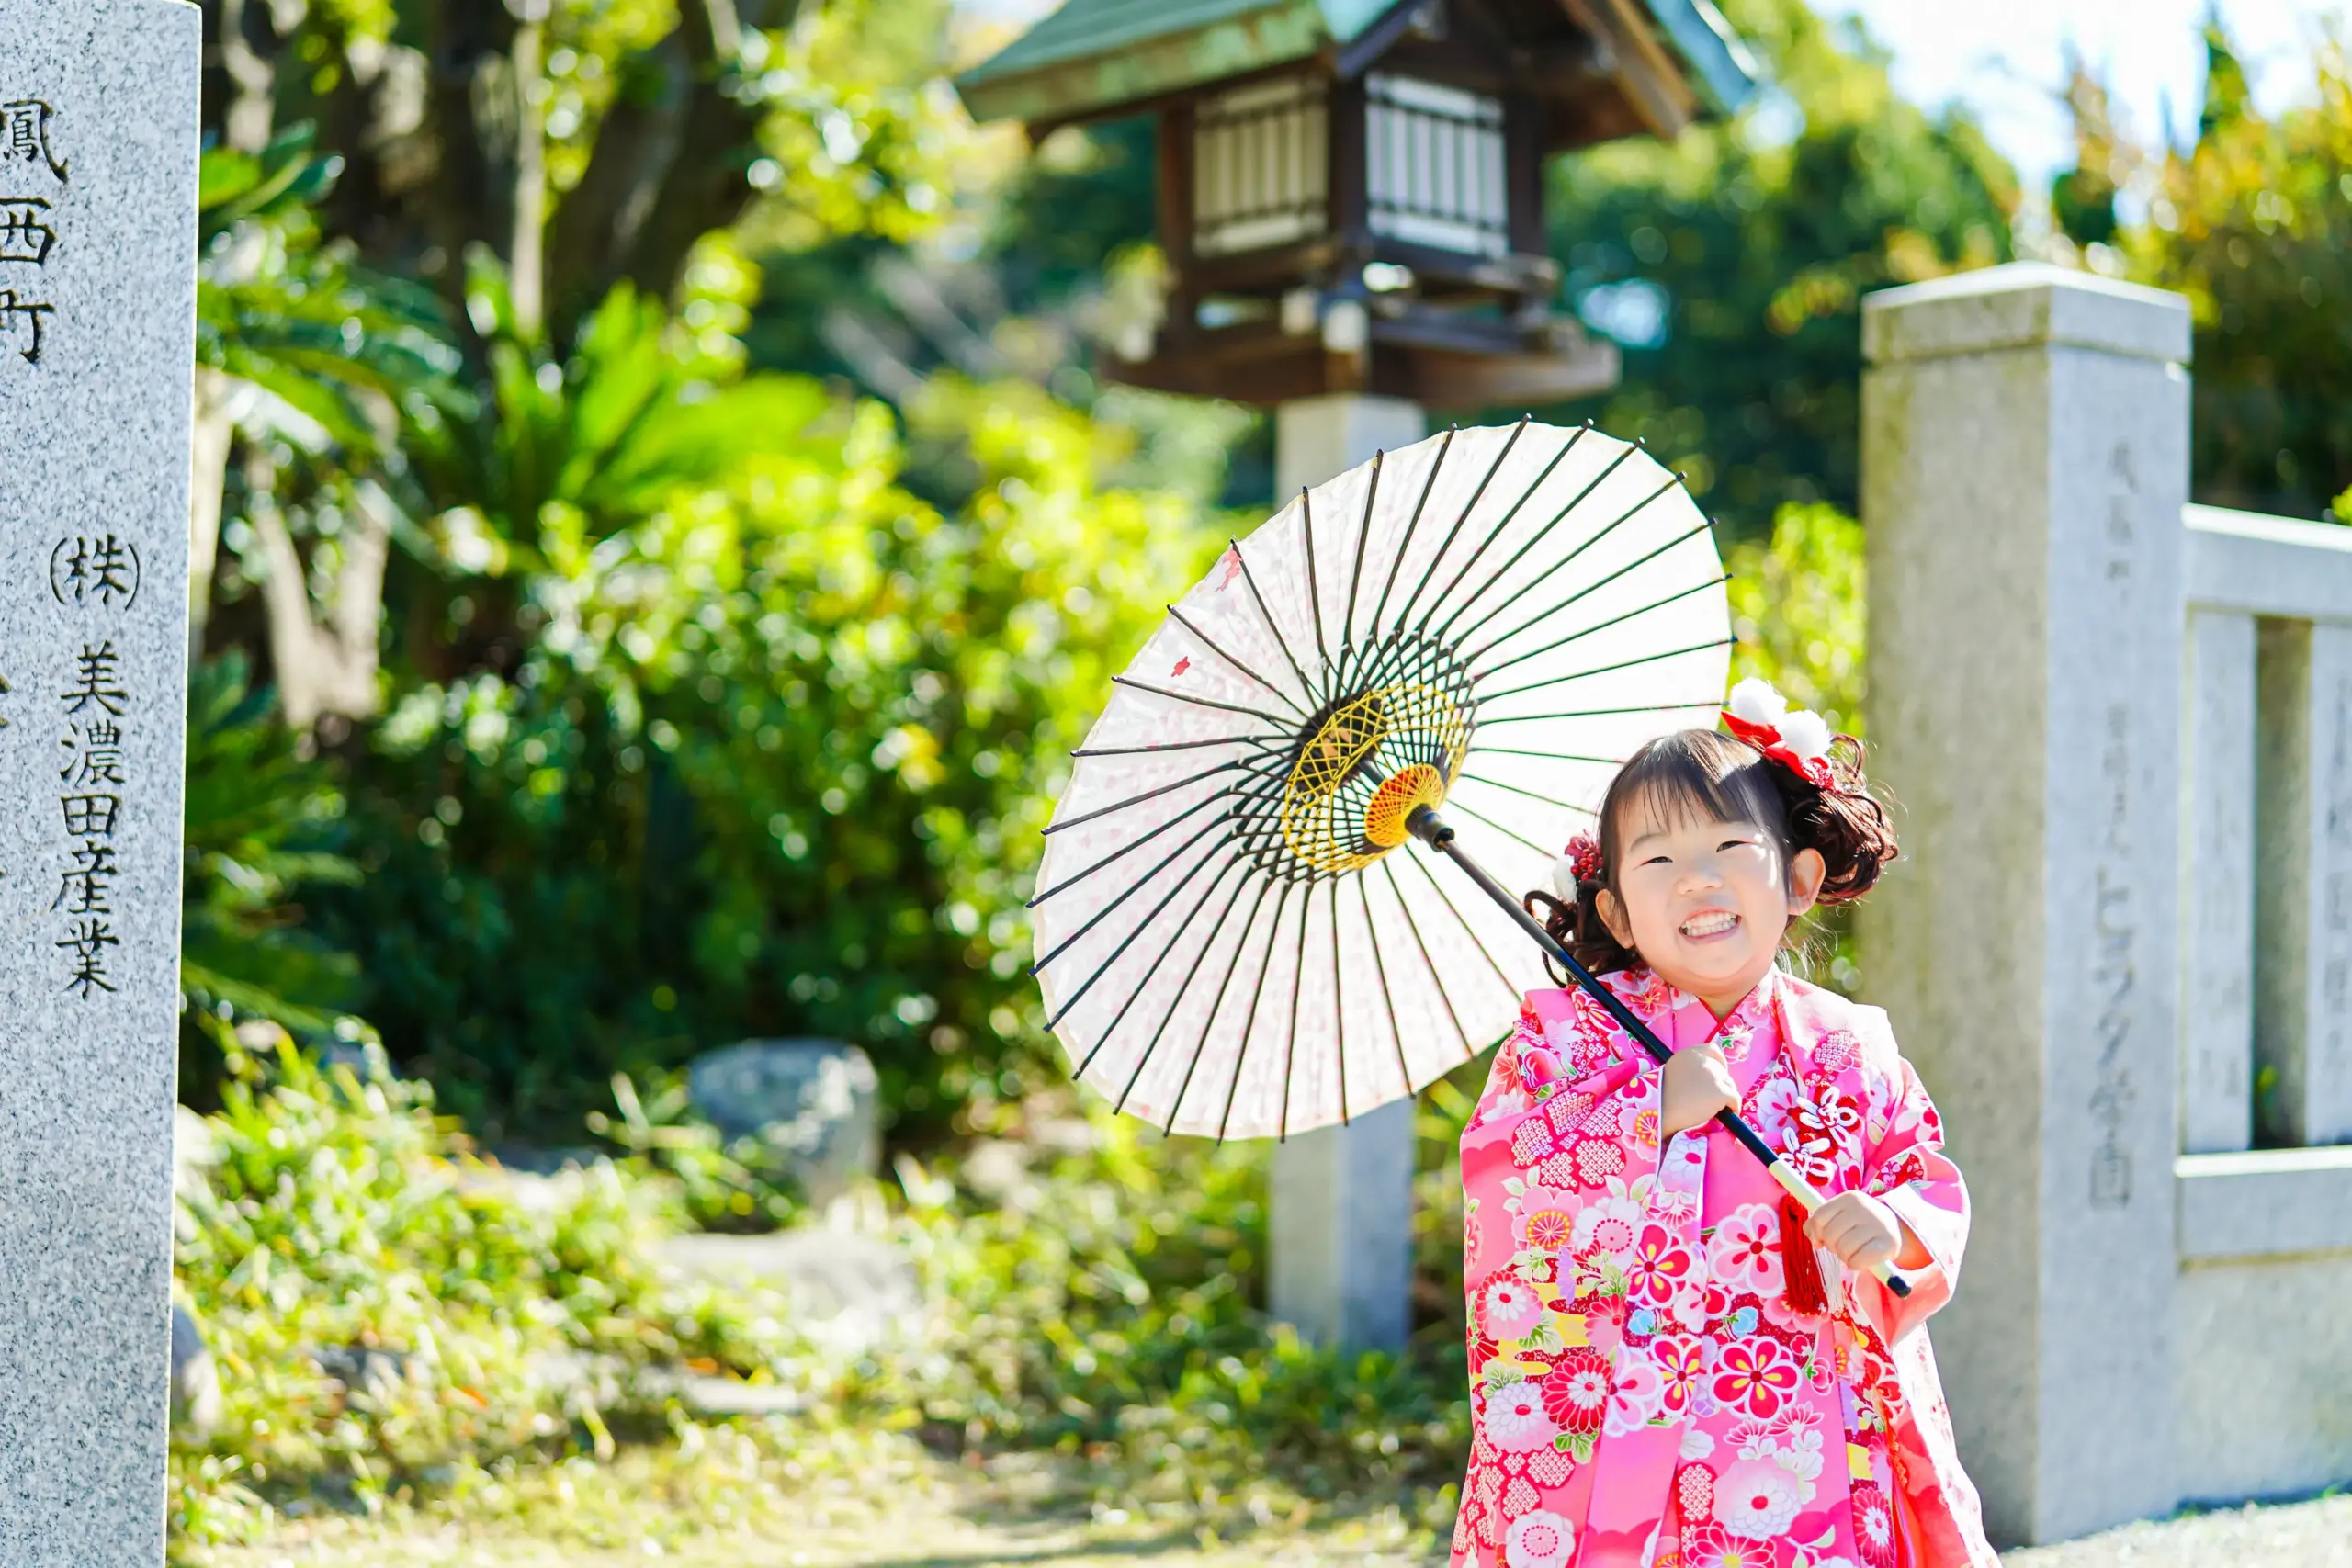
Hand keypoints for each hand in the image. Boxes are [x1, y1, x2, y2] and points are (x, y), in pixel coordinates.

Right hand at [1659, 1040, 1738, 1139]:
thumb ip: (1690, 1071)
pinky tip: (1726, 1114)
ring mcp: (1713, 1075)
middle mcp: (1702, 1061)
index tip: (1720, 1073)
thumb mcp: (1673, 1074)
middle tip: (1712, 1099)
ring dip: (1726, 1097)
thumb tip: (1708, 1081)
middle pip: (1722, 1071)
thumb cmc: (1663, 1100)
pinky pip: (1735, 1100)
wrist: (1660, 1114)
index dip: (1719, 1062)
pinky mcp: (1721, 1091)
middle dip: (1721, 1084)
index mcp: (1688, 1055)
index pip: (1712, 1050)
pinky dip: (1733, 1108)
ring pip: (1730, 1085)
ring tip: (1715, 1108)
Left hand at [1804, 1191, 1922, 1272]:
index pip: (1820, 1216)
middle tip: (1842, 1247)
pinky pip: (1858, 1260)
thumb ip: (1820, 1222)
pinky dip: (1854, 1264)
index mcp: (1849, 1198)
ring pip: (1844, 1248)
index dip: (1816, 1233)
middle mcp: (1864, 1208)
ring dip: (1843, 1256)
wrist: (1895, 1229)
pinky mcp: (1888, 1244)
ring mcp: (1878, 1225)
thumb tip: (1813, 1238)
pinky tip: (1858, 1260)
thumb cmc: (1859, 1224)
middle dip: (1832, 1246)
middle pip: (1831, 1234)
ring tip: (1852, 1253)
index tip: (1820, 1241)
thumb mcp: (1840, 1216)